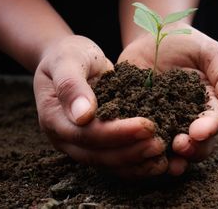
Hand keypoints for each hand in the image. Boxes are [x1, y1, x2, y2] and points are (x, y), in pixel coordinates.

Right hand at [34, 35, 167, 177]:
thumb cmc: (67, 54)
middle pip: (98, 155)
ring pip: (108, 163)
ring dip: (136, 163)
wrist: (68, 57)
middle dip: (131, 152)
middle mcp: (65, 138)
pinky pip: (115, 160)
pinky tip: (158, 160)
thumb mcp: (67, 61)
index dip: (117, 133)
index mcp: (53, 119)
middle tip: (160, 144)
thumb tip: (83, 116)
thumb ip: (71, 85)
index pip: (87, 134)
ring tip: (163, 157)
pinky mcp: (96, 143)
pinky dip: (136, 163)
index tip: (147, 126)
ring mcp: (80, 144)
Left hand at [118, 23, 217, 175]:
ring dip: (167, 158)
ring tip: (163, 161)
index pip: (212, 122)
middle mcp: (187, 119)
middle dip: (190, 150)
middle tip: (180, 146)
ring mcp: (163, 121)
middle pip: (195, 144)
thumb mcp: (210, 52)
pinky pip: (139, 136)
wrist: (153, 35)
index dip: (208, 130)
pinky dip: (138, 145)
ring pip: (169, 148)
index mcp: (208, 105)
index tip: (198, 132)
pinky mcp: (139, 118)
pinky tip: (135, 147)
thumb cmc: (187, 42)